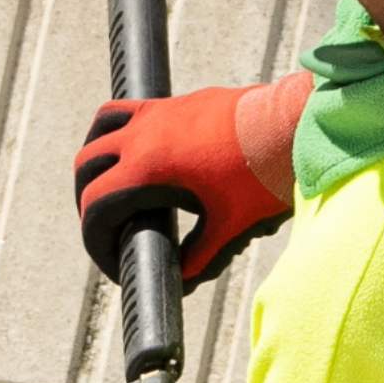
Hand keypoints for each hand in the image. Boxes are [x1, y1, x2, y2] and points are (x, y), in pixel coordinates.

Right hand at [71, 72, 310, 284]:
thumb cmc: (267, 173)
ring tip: (111, 190)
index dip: (96, 240)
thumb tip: (181, 279)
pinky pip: (128, 111)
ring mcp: (158, 113)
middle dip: (89, 202)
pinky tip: (139, 156)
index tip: (114, 260)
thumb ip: (199, 255)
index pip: (95, 205)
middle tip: (110, 231)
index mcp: (150, 167)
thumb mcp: (230, 225)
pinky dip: (119, 133)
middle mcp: (143, 134)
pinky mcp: (175, 103)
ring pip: (100, 130)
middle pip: (87, 167)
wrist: (297, 124)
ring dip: (97, 161)